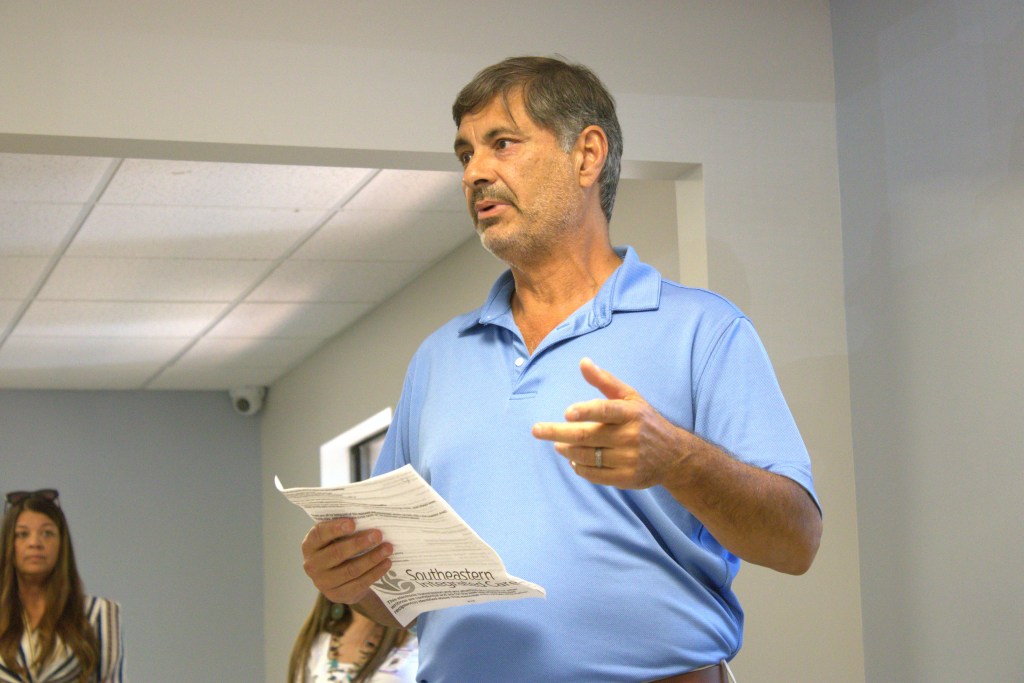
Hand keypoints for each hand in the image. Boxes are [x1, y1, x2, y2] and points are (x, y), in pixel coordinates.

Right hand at [301, 518, 393, 604]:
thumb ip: (346, 529)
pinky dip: (375, 572)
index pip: (320, 534)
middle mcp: (312, 564)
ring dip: (372, 558)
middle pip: (337, 553)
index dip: (335, 528)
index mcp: (310, 545)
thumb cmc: (339, 547)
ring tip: (387, 548)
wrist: (339, 578)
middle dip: (359, 543)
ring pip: (350, 570)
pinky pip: (359, 583)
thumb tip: (369, 517)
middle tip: (378, 535)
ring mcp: (323, 582)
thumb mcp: (336, 538)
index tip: (353, 523)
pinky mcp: (337, 595)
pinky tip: (386, 563)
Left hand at [531, 357, 689, 488]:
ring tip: (558, 444)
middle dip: (558, 432)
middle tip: (537, 430)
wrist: (674, 455)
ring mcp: (628, 459)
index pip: (606, 410)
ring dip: (566, 450)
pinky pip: (594, 474)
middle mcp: (630, 436)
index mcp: (630, 413)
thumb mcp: (631, 397)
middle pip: (587, 436)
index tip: (567, 412)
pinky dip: (579, 467)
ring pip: (587, 456)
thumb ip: (605, 381)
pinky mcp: (626, 478)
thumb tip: (583, 362)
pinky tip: (573, 460)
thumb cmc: (645, 421)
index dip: (586, 411)